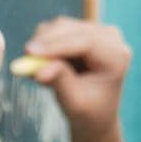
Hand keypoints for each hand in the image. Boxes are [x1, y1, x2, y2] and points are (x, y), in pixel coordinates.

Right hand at [24, 17, 132, 141]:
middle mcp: (110, 37)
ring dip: (43, 47)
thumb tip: (38, 70)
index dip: (55, 45)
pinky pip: (55, 30)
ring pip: (59, 27)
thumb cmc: (88, 112)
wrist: (94, 114)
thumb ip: (60, 82)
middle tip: (23, 60)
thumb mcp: (74, 103)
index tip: (29, 53)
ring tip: (40, 75)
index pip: (85, 42)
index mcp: (117, 56)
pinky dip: (44, 46)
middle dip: (44, 43)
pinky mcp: (82, 29)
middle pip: (70, 29)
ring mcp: (96, 30)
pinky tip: (46, 67)